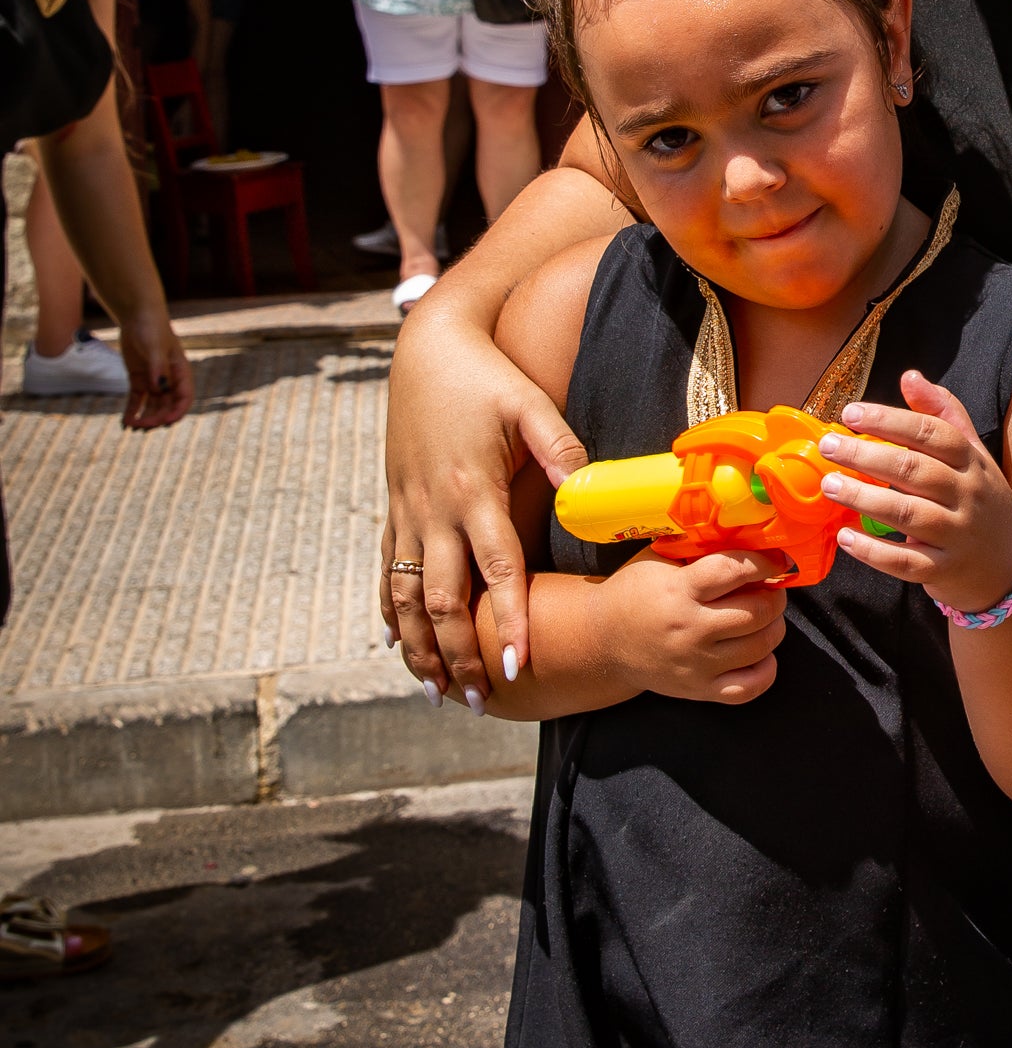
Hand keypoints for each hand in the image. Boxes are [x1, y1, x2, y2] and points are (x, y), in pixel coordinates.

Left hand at [118, 312, 190, 429]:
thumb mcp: (155, 346)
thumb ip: (157, 368)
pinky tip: (125, 422)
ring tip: (131, 427)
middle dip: (156, 418)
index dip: (177, 412)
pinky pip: (137, 401)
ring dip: (144, 418)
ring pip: (152, 407)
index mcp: (180, 372)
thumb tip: (159, 389)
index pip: (184, 398)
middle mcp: (169, 380)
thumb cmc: (151, 328)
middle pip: (166, 406)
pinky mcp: (139, 381)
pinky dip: (132, 412)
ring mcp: (154, 381)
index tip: (164, 422)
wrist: (137, 317)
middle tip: (141, 426)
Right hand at [383, 317, 586, 694]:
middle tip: (478, 700)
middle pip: (443, 599)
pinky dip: (392, 612)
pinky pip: (389, 571)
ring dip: (419, 646)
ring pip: (407, 595)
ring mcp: (408, 511)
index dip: (507, 619)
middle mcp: (434, 510)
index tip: (519, 664)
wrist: (427, 348)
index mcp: (473, 490)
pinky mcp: (395, 506)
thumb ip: (559, 448)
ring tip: (436, 692)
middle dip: (459, 654)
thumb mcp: (529, 404)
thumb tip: (586, 488)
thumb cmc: (487, 377)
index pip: (496, 570)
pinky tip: (398, 645)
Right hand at [597, 548, 788, 703]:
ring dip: (774, 626)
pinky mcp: (699, 689)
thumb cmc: (634, 593)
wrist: (602, 641)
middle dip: (774, 596)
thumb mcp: (657, 560)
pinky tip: (760, 653)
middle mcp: (689, 629)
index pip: (733, 571)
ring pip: (760, 646)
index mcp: (678, 590)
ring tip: (766, 615)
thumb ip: (698, 549)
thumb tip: (748, 536)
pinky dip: (766, 669)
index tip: (777, 560)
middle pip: (756, 611)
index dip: (764, 563)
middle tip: (772, 589)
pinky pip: (750, 687)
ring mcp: (696, 663)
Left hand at [817, 368, 1011, 615]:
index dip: (890, 421)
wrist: (1009, 567)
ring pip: (907, 515)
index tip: (850, 413)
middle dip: (868, 457)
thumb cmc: (980, 501)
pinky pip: (905, 561)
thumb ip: (943, 414)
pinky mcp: (943, 570)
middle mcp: (967, 496)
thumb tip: (910, 376)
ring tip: (829, 485)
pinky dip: (873, 551)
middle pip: (915, 471)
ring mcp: (956, 535)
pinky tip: (845, 536)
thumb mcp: (973, 455)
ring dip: (864, 499)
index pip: (932, 433)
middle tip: (829, 446)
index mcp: (971, 462)